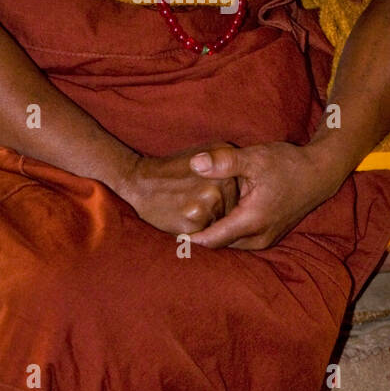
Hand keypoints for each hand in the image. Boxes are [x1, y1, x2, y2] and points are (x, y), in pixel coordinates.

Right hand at [116, 143, 239, 236]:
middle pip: (230, 212)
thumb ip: (227, 163)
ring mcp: (208, 202)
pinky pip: (205, 235)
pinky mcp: (195, 220)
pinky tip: (181, 217)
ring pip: (218, 225)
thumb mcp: (203, 155)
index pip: (238, 196)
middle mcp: (221, 184)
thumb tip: (249, 182)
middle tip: (191, 201)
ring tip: (186, 208)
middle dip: (215, 213)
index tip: (202, 194)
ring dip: (205, 223)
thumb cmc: (173, 171)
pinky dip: (195, 232)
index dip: (222, 200)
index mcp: (226, 169)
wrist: (140, 182)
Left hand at [186, 142, 340, 249]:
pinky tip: (215, 217)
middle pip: (218, 245)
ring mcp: (265, 239)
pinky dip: (226, 232)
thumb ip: (224, 162)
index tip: (169, 231)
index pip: (212, 240)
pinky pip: (240, 240)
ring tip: (190, 222)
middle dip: (198, 236)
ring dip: (213, 235)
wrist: (319, 174)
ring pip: (229, 244)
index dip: (189, 238)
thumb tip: (194, 164)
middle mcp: (258, 237)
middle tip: (174, 224)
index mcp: (252, 221)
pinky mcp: (269, 235)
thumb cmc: (288, 165)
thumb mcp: (255, 158)